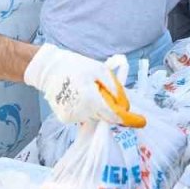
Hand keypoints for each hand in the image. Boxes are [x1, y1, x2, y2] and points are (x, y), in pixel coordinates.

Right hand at [25, 45, 145, 127]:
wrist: (48, 70)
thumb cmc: (75, 66)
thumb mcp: (100, 70)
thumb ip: (114, 88)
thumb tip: (124, 104)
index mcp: (91, 100)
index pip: (113, 116)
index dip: (128, 119)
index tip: (141, 122)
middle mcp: (81, 112)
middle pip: (104, 117)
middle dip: (109, 108)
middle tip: (103, 91)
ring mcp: (72, 117)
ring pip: (93, 117)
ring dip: (96, 108)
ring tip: (87, 90)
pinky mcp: (65, 118)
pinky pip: (82, 116)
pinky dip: (85, 109)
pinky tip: (79, 95)